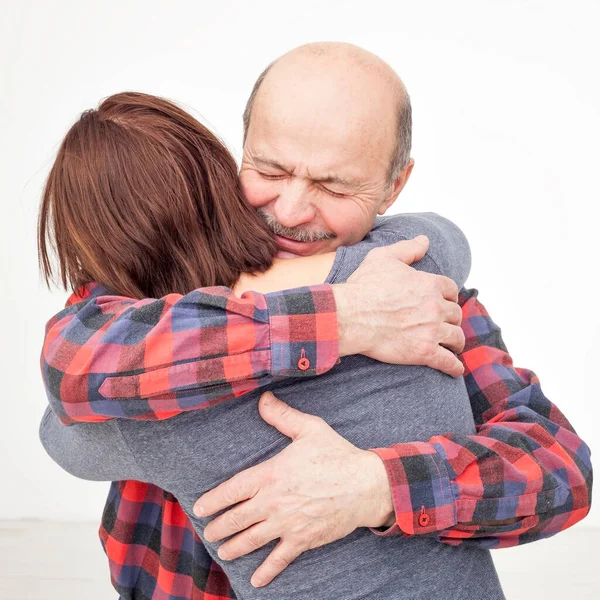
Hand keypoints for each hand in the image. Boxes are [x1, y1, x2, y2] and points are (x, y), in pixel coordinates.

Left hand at [193, 392, 392, 587]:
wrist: (365, 485)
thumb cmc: (337, 455)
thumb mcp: (309, 428)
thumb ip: (282, 416)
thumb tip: (263, 398)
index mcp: (271, 474)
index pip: (233, 490)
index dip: (214, 500)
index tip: (200, 508)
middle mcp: (273, 502)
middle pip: (237, 518)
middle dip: (219, 527)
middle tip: (209, 533)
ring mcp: (287, 524)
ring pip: (252, 540)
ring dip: (234, 547)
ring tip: (223, 552)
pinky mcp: (303, 539)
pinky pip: (280, 559)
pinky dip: (266, 571)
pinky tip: (256, 581)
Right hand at [333, 236, 464, 375]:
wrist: (350, 315)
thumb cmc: (363, 286)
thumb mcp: (383, 258)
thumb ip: (407, 249)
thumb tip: (425, 240)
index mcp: (429, 284)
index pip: (451, 290)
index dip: (448, 296)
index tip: (444, 302)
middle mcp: (435, 307)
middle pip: (455, 314)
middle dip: (452, 319)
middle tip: (446, 324)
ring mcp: (431, 330)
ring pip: (456, 337)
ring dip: (456, 341)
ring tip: (453, 345)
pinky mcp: (424, 352)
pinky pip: (448, 361)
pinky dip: (454, 366)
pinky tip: (455, 368)